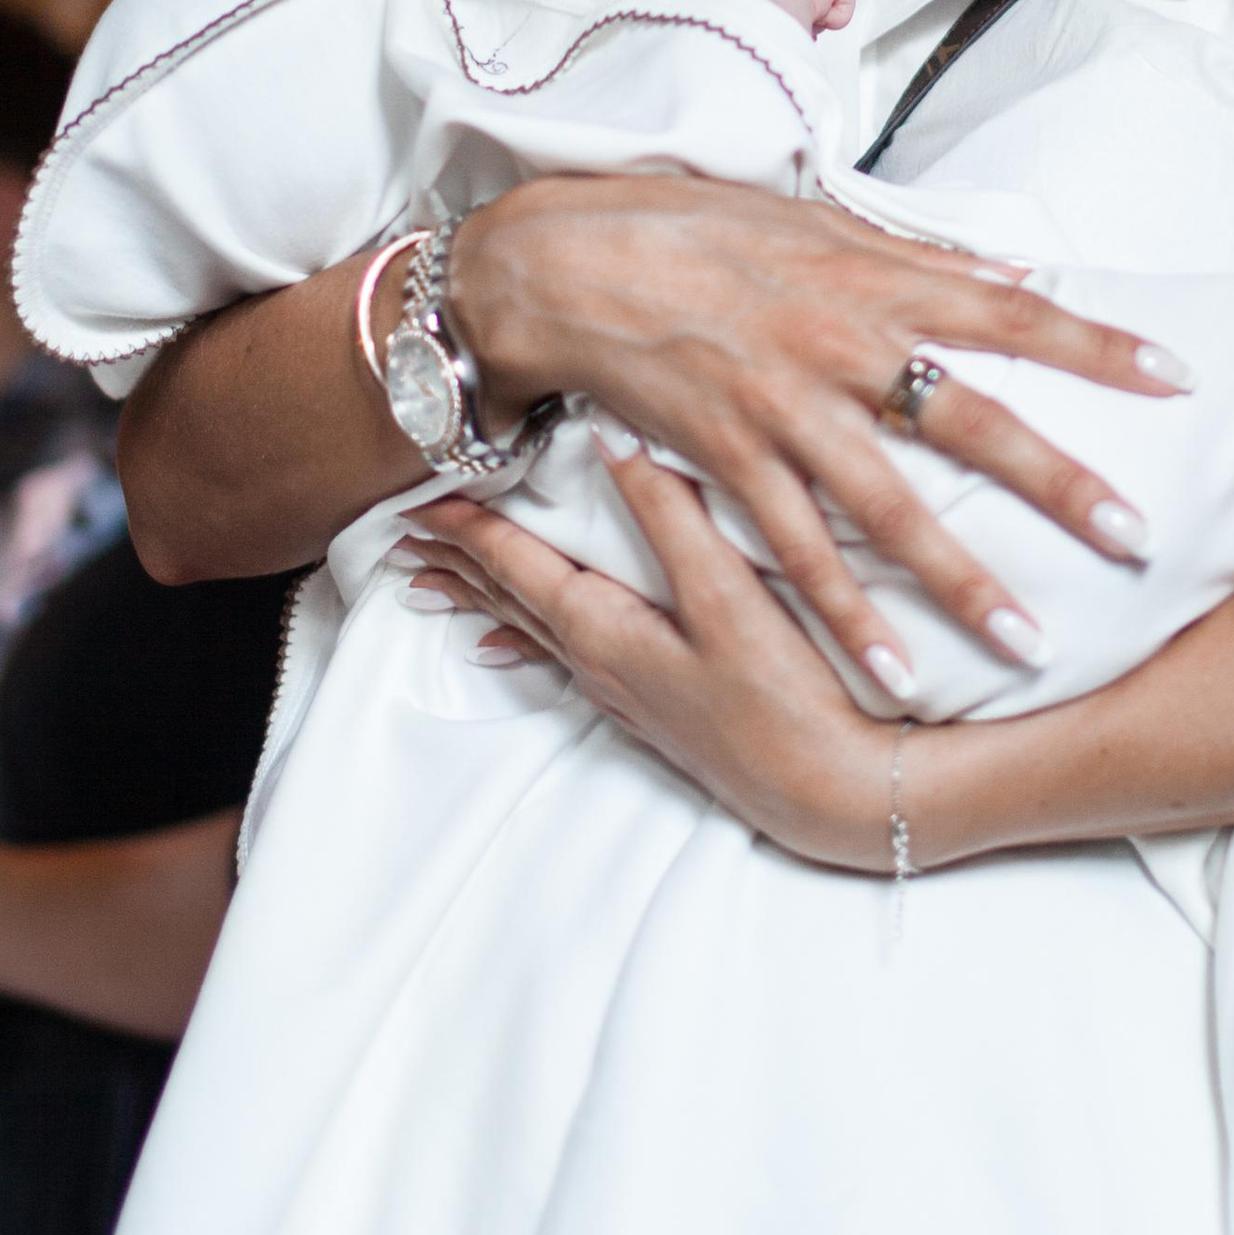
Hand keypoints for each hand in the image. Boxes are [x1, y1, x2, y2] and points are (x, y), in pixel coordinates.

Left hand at [411, 441, 890, 872]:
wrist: (831, 794)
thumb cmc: (785, 699)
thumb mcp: (727, 594)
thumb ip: (670, 517)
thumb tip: (612, 440)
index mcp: (604, 630)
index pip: (517, 565)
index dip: (468, 528)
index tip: (416, 500)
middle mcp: (600, 662)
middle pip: (510, 599)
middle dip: (457, 564)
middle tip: (402, 539)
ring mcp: (625, 689)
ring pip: (531, 627)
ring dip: (483, 598)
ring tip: (433, 587)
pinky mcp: (655, 706)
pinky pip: (561, 657)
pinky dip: (524, 638)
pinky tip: (507, 648)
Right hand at [448, 173, 1180, 694]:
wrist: (567, 260)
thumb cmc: (694, 230)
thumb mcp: (814, 222)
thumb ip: (919, 259)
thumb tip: (1015, 274)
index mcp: (872, 278)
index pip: (1008, 313)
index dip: (1094, 345)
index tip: (1173, 377)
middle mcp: (840, 344)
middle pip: (972, 421)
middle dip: (1058, 483)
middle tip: (1137, 537)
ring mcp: (783, 408)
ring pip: (891, 508)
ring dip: (963, 582)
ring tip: (1032, 645)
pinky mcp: (727, 458)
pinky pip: (799, 553)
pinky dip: (848, 615)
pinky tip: (897, 674)